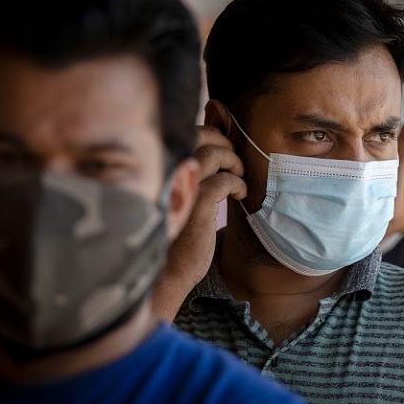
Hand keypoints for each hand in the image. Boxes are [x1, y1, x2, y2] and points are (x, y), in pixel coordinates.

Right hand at [151, 125, 246, 321]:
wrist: (167, 269)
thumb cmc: (174, 233)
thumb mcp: (178, 196)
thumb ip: (189, 174)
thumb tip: (215, 152)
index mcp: (163, 167)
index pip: (188, 133)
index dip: (210, 134)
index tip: (224, 146)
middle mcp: (169, 171)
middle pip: (200, 136)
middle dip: (223, 141)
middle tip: (233, 158)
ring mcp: (182, 186)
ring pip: (213, 154)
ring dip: (233, 160)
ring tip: (238, 174)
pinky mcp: (197, 205)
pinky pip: (224, 181)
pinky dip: (237, 183)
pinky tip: (239, 194)